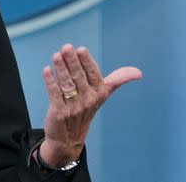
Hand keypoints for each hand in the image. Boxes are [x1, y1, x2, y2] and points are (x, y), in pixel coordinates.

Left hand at [39, 44, 141, 166]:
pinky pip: (55, 95)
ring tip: (56, 56)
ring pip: (66, 84)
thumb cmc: (85, 109)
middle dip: (72, 62)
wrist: (69, 137)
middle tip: (66, 48)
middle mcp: (88, 100)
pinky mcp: (59, 112)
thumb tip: (139, 72)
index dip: (87, 62)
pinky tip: (46, 70)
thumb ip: (117, 80)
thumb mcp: (103, 95)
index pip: (94, 75)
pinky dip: (50, 82)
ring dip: (61, 69)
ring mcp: (74, 107)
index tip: (81, 49)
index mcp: (99, 93)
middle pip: (79, 77)